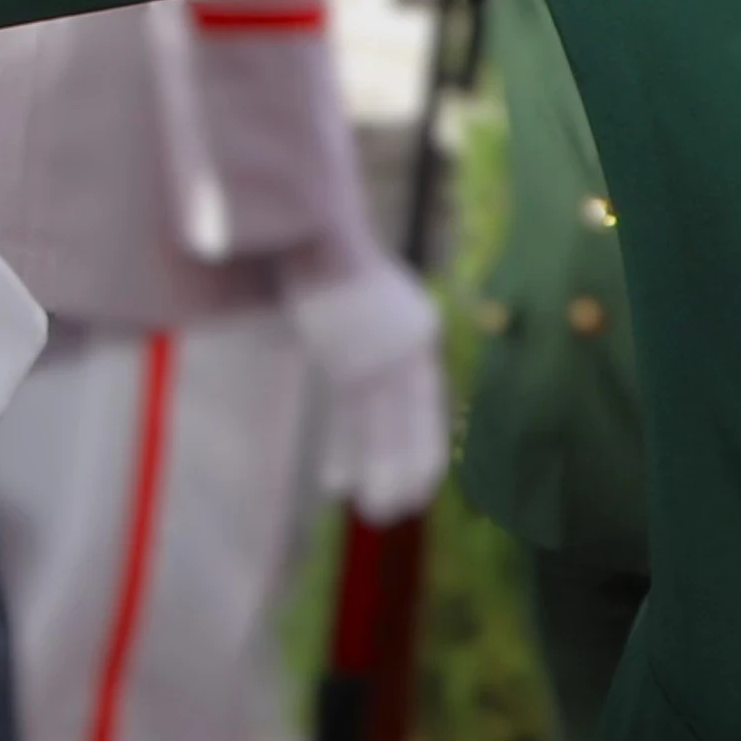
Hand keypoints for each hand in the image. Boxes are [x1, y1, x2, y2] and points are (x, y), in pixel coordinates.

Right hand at [283, 248, 448, 522]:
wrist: (313, 227)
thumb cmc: (327, 259)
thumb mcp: (361, 300)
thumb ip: (363, 333)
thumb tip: (339, 363)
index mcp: (419, 330)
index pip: (428, 404)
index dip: (421, 446)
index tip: (419, 482)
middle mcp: (411, 345)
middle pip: (414, 423)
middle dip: (406, 471)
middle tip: (395, 510)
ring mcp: (381, 353)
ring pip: (384, 430)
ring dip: (378, 475)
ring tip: (374, 512)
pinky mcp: (350, 357)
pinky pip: (349, 418)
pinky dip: (343, 453)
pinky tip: (335, 483)